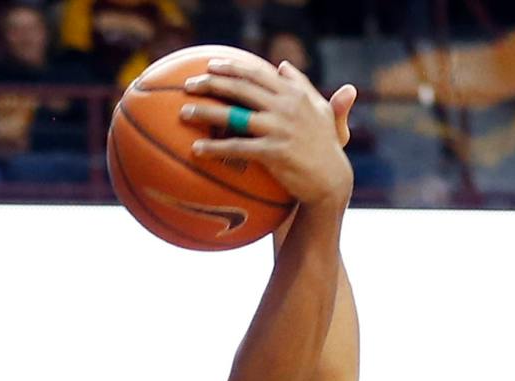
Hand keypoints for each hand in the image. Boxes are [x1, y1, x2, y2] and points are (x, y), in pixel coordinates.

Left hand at [182, 60, 355, 207]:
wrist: (331, 181)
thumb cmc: (324, 146)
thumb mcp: (320, 110)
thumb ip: (301, 85)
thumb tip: (283, 65)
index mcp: (294, 94)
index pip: (257, 73)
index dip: (232, 67)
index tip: (210, 65)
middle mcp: (287, 107)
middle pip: (241, 89)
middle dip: (211, 83)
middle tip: (187, 85)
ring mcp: (280, 129)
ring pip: (235, 115)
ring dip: (206, 113)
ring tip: (183, 113)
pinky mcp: (274, 153)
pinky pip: (238, 148)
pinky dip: (215, 149)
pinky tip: (196, 150)